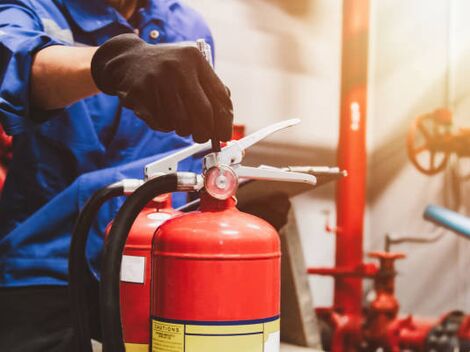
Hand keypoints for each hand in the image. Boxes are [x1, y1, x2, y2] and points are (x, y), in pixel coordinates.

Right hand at [91, 34, 232, 142]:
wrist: (126, 60)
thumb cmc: (166, 68)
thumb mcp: (190, 67)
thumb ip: (209, 87)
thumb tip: (225, 121)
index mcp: (194, 59)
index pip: (220, 96)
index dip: (225, 121)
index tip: (224, 135)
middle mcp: (177, 67)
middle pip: (203, 113)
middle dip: (205, 132)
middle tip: (202, 137)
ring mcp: (157, 80)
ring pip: (181, 122)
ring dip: (183, 129)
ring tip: (177, 119)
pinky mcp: (140, 93)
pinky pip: (161, 123)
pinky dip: (165, 126)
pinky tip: (161, 113)